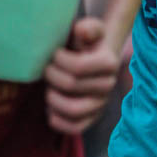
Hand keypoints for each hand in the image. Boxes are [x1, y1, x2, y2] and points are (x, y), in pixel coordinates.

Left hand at [43, 16, 119, 133]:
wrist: (93, 58)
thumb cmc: (86, 43)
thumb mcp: (88, 29)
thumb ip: (87, 27)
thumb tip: (82, 32)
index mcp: (109, 63)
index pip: (78, 67)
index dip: (59, 60)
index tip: (54, 53)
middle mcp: (109, 85)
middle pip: (71, 86)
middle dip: (52, 76)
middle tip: (47, 68)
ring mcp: (101, 104)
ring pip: (72, 109)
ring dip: (52, 98)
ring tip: (49, 87)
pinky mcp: (92, 119)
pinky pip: (74, 128)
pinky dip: (57, 119)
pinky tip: (51, 106)